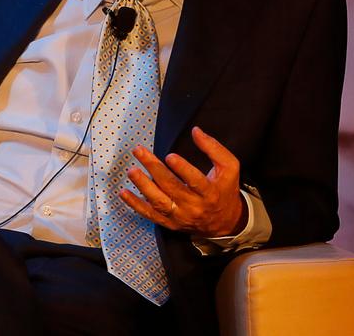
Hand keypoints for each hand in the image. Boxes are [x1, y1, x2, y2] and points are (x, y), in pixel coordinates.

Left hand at [119, 126, 247, 237]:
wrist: (226, 222)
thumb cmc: (224, 190)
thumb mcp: (229, 168)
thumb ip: (214, 149)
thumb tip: (196, 131)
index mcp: (210, 193)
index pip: (196, 182)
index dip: (183, 169)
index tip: (170, 156)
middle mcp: (194, 206)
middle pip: (172, 188)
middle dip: (154, 168)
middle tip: (140, 151)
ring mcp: (180, 216)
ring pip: (159, 202)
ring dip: (143, 186)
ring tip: (132, 171)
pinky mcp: (169, 222)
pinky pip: (150, 214)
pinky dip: (135, 204)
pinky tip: (124, 192)